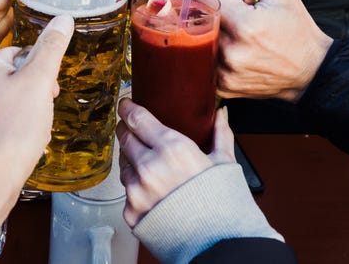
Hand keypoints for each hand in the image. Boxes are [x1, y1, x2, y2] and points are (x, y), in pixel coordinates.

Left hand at [0, 15, 72, 238]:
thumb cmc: (10, 130)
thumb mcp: (38, 82)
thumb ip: (51, 48)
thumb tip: (63, 19)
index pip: (21, 54)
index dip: (42, 74)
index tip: (47, 91)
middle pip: (16, 78)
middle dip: (35, 96)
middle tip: (39, 114)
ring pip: (11, 101)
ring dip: (28, 115)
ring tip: (30, 131)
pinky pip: (1, 122)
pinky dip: (15, 131)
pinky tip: (22, 144)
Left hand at [116, 99, 235, 226]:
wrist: (218, 243)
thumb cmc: (222, 204)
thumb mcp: (224, 163)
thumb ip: (220, 134)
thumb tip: (221, 113)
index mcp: (172, 148)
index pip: (137, 119)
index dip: (127, 109)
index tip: (125, 105)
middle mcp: (150, 167)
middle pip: (125, 138)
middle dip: (127, 131)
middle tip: (132, 130)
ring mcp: (137, 191)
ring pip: (124, 165)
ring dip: (132, 161)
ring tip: (150, 167)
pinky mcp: (131, 212)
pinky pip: (126, 192)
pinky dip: (136, 189)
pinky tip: (152, 192)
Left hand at [202, 0, 332, 101]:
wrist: (310, 70)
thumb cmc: (295, 26)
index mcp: (246, 25)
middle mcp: (232, 52)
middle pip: (202, 16)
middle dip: (219, 11)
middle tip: (241, 15)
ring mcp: (225, 73)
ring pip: (200, 37)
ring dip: (216, 31)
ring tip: (241, 33)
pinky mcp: (222, 86)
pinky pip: (204, 58)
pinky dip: (215, 50)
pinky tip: (237, 50)